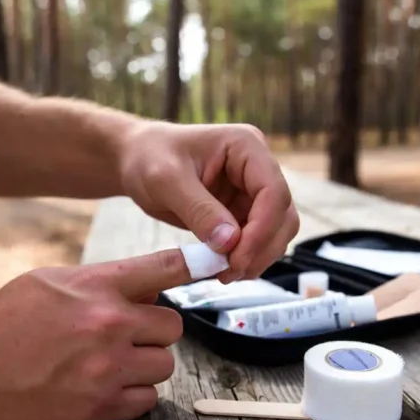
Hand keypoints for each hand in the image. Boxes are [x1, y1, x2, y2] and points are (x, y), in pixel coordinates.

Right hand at [0, 248, 188, 419]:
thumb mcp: (46, 283)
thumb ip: (98, 282)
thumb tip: (143, 288)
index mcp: (94, 285)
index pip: (166, 267)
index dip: (198, 263)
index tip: (215, 262)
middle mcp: (107, 322)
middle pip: (173, 325)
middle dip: (155, 332)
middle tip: (130, 337)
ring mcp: (106, 367)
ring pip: (164, 365)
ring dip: (145, 366)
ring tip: (111, 365)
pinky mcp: (99, 408)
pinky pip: (147, 401)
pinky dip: (133, 396)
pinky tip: (105, 389)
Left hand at [119, 122, 299, 282]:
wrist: (137, 159)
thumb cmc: (149, 157)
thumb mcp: (166, 180)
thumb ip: (198, 209)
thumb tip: (230, 243)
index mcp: (247, 146)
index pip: (274, 192)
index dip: (262, 229)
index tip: (237, 258)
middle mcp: (258, 167)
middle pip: (282, 216)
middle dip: (261, 248)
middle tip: (229, 273)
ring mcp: (253, 190)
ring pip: (276, 232)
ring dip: (257, 257)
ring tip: (224, 274)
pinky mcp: (243, 211)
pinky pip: (257, 241)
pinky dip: (246, 258)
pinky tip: (222, 269)